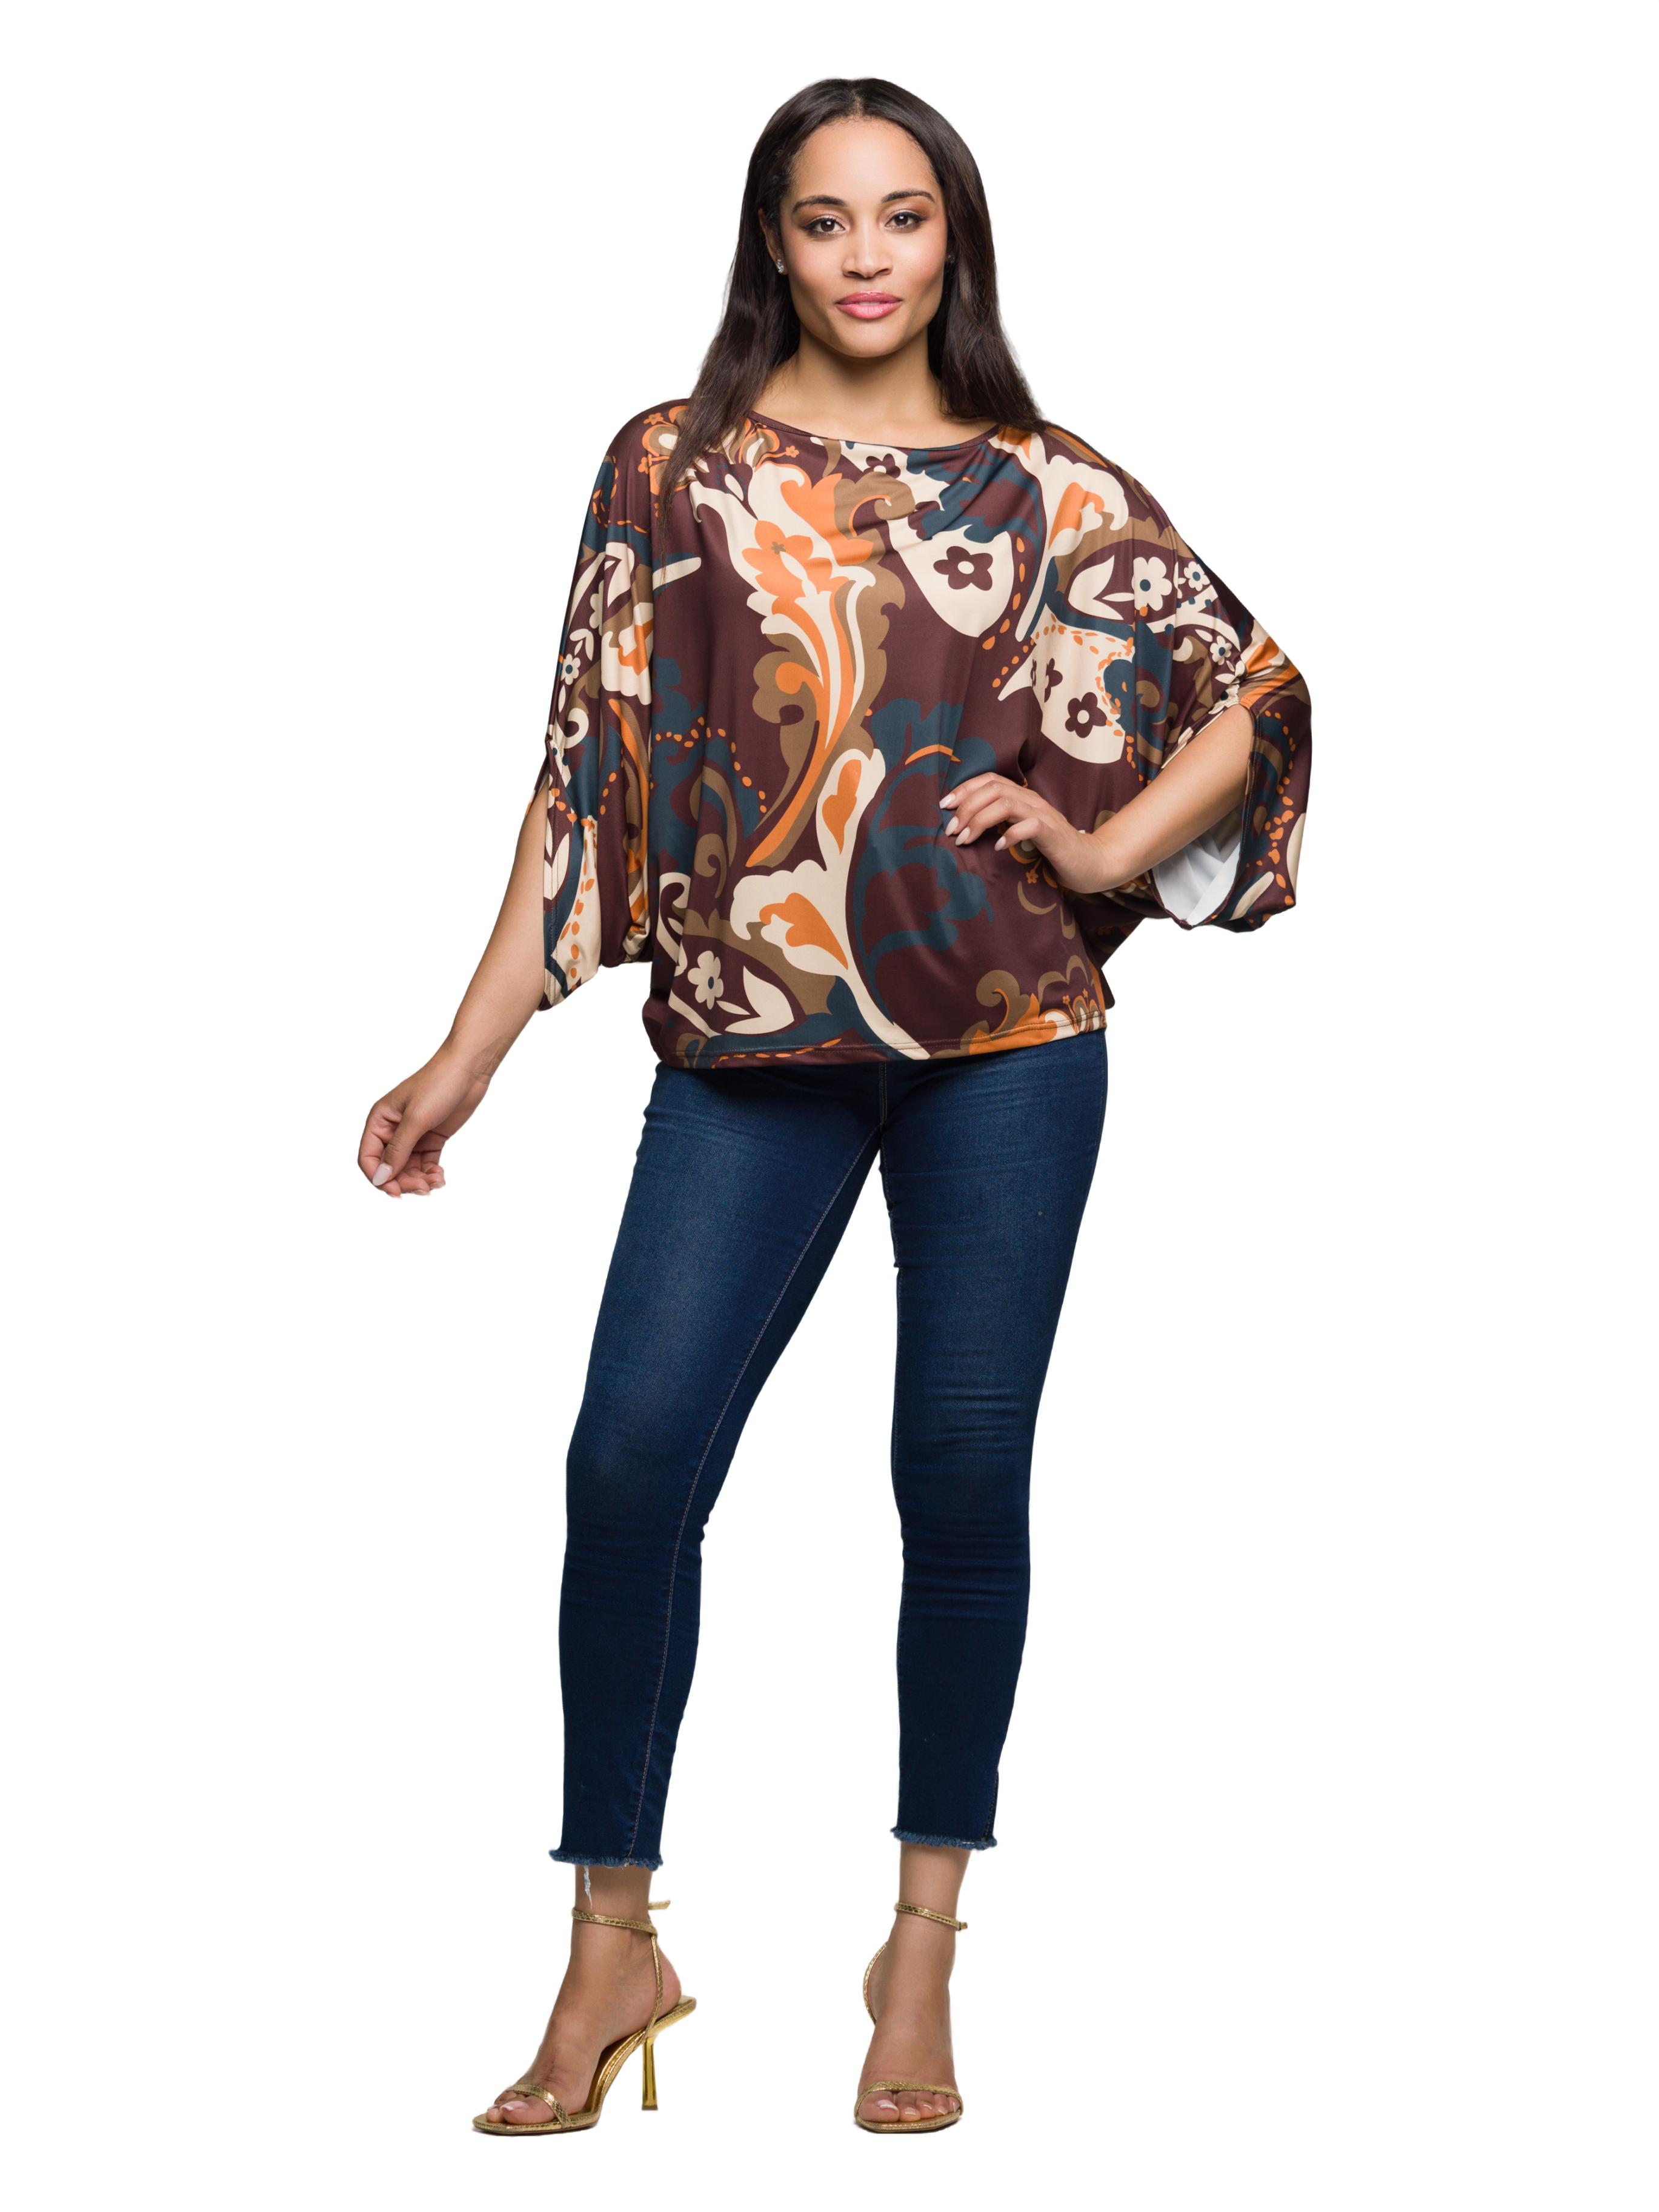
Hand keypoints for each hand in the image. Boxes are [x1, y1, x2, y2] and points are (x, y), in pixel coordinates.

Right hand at [357, 1046, 491, 1197]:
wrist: (469, 1069)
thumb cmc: (438, 1084)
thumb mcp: (416, 1119)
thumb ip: (397, 1150)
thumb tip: (381, 1179)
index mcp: (379, 1121)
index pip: (368, 1157)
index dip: (378, 1178)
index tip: (396, 1192)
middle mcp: (392, 1130)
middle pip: (389, 1167)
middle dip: (404, 1181)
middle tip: (424, 1188)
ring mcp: (413, 1135)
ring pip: (408, 1169)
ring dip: (419, 1180)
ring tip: (437, 1181)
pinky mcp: (432, 1138)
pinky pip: (424, 1164)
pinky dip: (430, 1174)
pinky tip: (440, 1176)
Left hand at [937, 775, 1128, 896]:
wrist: (1087, 862)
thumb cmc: (1050, 848)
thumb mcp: (1020, 830)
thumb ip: (999, 822)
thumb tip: (964, 824)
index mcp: (1023, 796)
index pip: (989, 779)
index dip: (964, 789)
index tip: (944, 806)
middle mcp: (1032, 800)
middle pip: (993, 788)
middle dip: (966, 806)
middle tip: (952, 830)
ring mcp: (1044, 814)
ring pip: (1006, 803)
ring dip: (980, 820)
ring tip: (966, 839)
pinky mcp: (1053, 833)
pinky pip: (1029, 826)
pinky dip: (1009, 835)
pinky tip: (998, 848)